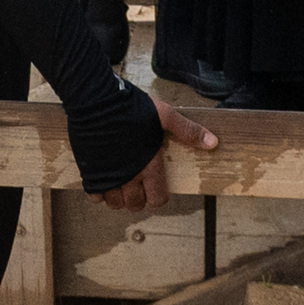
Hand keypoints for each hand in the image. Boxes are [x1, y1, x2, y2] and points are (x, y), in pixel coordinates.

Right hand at [99, 97, 220, 211]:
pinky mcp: (90, 171)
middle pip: (135, 204)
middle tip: (138, 186)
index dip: (158, 196)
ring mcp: (108, 175)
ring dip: (119, 198)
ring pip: (115, 203)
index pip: (158, 199)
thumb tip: (213, 143)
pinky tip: (103, 181)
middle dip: (138, 199)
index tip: (155, 188)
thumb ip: (187, 131)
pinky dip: (99, 194)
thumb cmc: (130, 106)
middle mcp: (129, 176)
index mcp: (149, 165)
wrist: (95, 99)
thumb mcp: (164, 115)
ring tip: (121, 185)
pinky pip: (94, 196)